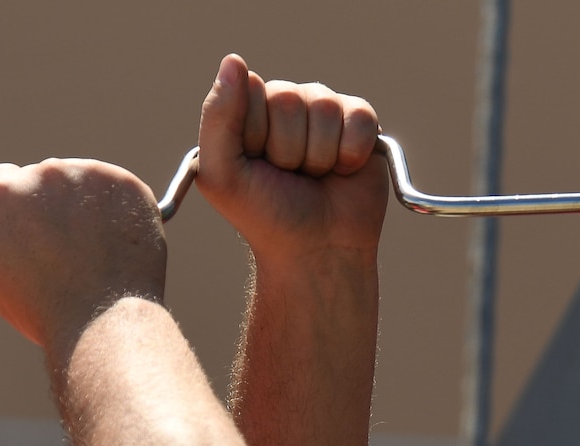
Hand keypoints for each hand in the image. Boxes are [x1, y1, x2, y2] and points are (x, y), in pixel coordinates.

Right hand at [0, 158, 166, 357]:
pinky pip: (117, 190)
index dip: (16, 211)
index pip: (1, 180)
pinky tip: (116, 245)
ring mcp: (87, 175)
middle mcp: (43, 173)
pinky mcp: (125, 185)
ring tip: (93, 253)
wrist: (104, 323)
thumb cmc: (41, 309)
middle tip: (67, 251)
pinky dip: (118, 212)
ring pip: (82, 182)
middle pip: (42, 179)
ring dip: (85, 206)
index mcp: (1, 191)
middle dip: (50, 207)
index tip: (31, 235)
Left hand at [195, 54, 387, 268]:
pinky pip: (359, 117)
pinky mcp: (361, 124)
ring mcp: (325, 111)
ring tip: (313, 178)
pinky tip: (342, 172)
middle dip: (287, 148)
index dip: (255, 133)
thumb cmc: (266, 216)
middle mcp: (287, 104)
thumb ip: (218, 117)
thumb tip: (234, 60)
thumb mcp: (222, 174)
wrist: (316, 251)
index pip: (251, 88)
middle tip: (288, 176)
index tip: (255, 165)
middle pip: (287, 97)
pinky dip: (350, 154)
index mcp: (249, 109)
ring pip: (323, 107)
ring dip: (318, 156)